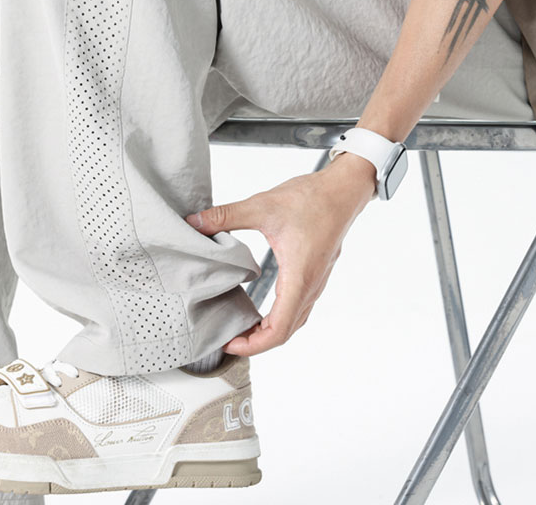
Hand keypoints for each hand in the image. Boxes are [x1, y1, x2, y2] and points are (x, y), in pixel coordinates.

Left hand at [185, 152, 376, 354]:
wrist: (342, 190)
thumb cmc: (311, 199)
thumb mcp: (261, 206)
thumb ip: (225, 216)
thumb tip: (193, 222)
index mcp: (298, 278)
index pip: (278, 330)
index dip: (252, 345)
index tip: (229, 344)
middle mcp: (310, 286)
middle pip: (285, 332)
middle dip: (255, 342)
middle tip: (227, 339)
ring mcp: (315, 282)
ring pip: (293, 322)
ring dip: (268, 331)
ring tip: (240, 328)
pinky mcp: (315, 274)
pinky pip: (297, 308)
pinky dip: (278, 317)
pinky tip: (261, 309)